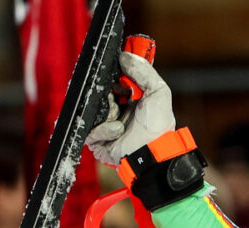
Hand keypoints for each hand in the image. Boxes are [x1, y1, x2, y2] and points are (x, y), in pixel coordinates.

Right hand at [86, 51, 175, 165]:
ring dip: (107, 110)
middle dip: (107, 91)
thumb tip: (126, 54)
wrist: (151, 152)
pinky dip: (104, 127)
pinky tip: (118, 131)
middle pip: (99, 91)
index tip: (115, 67)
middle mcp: (117, 110)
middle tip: (117, 95)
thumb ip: (144, 71)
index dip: (113, 72)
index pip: (114, 78)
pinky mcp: (96, 138)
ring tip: (119, 115)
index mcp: (131, 99)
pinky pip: (90, 127)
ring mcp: (105, 123)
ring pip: (92, 107)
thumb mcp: (158, 92)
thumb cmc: (158, 126)